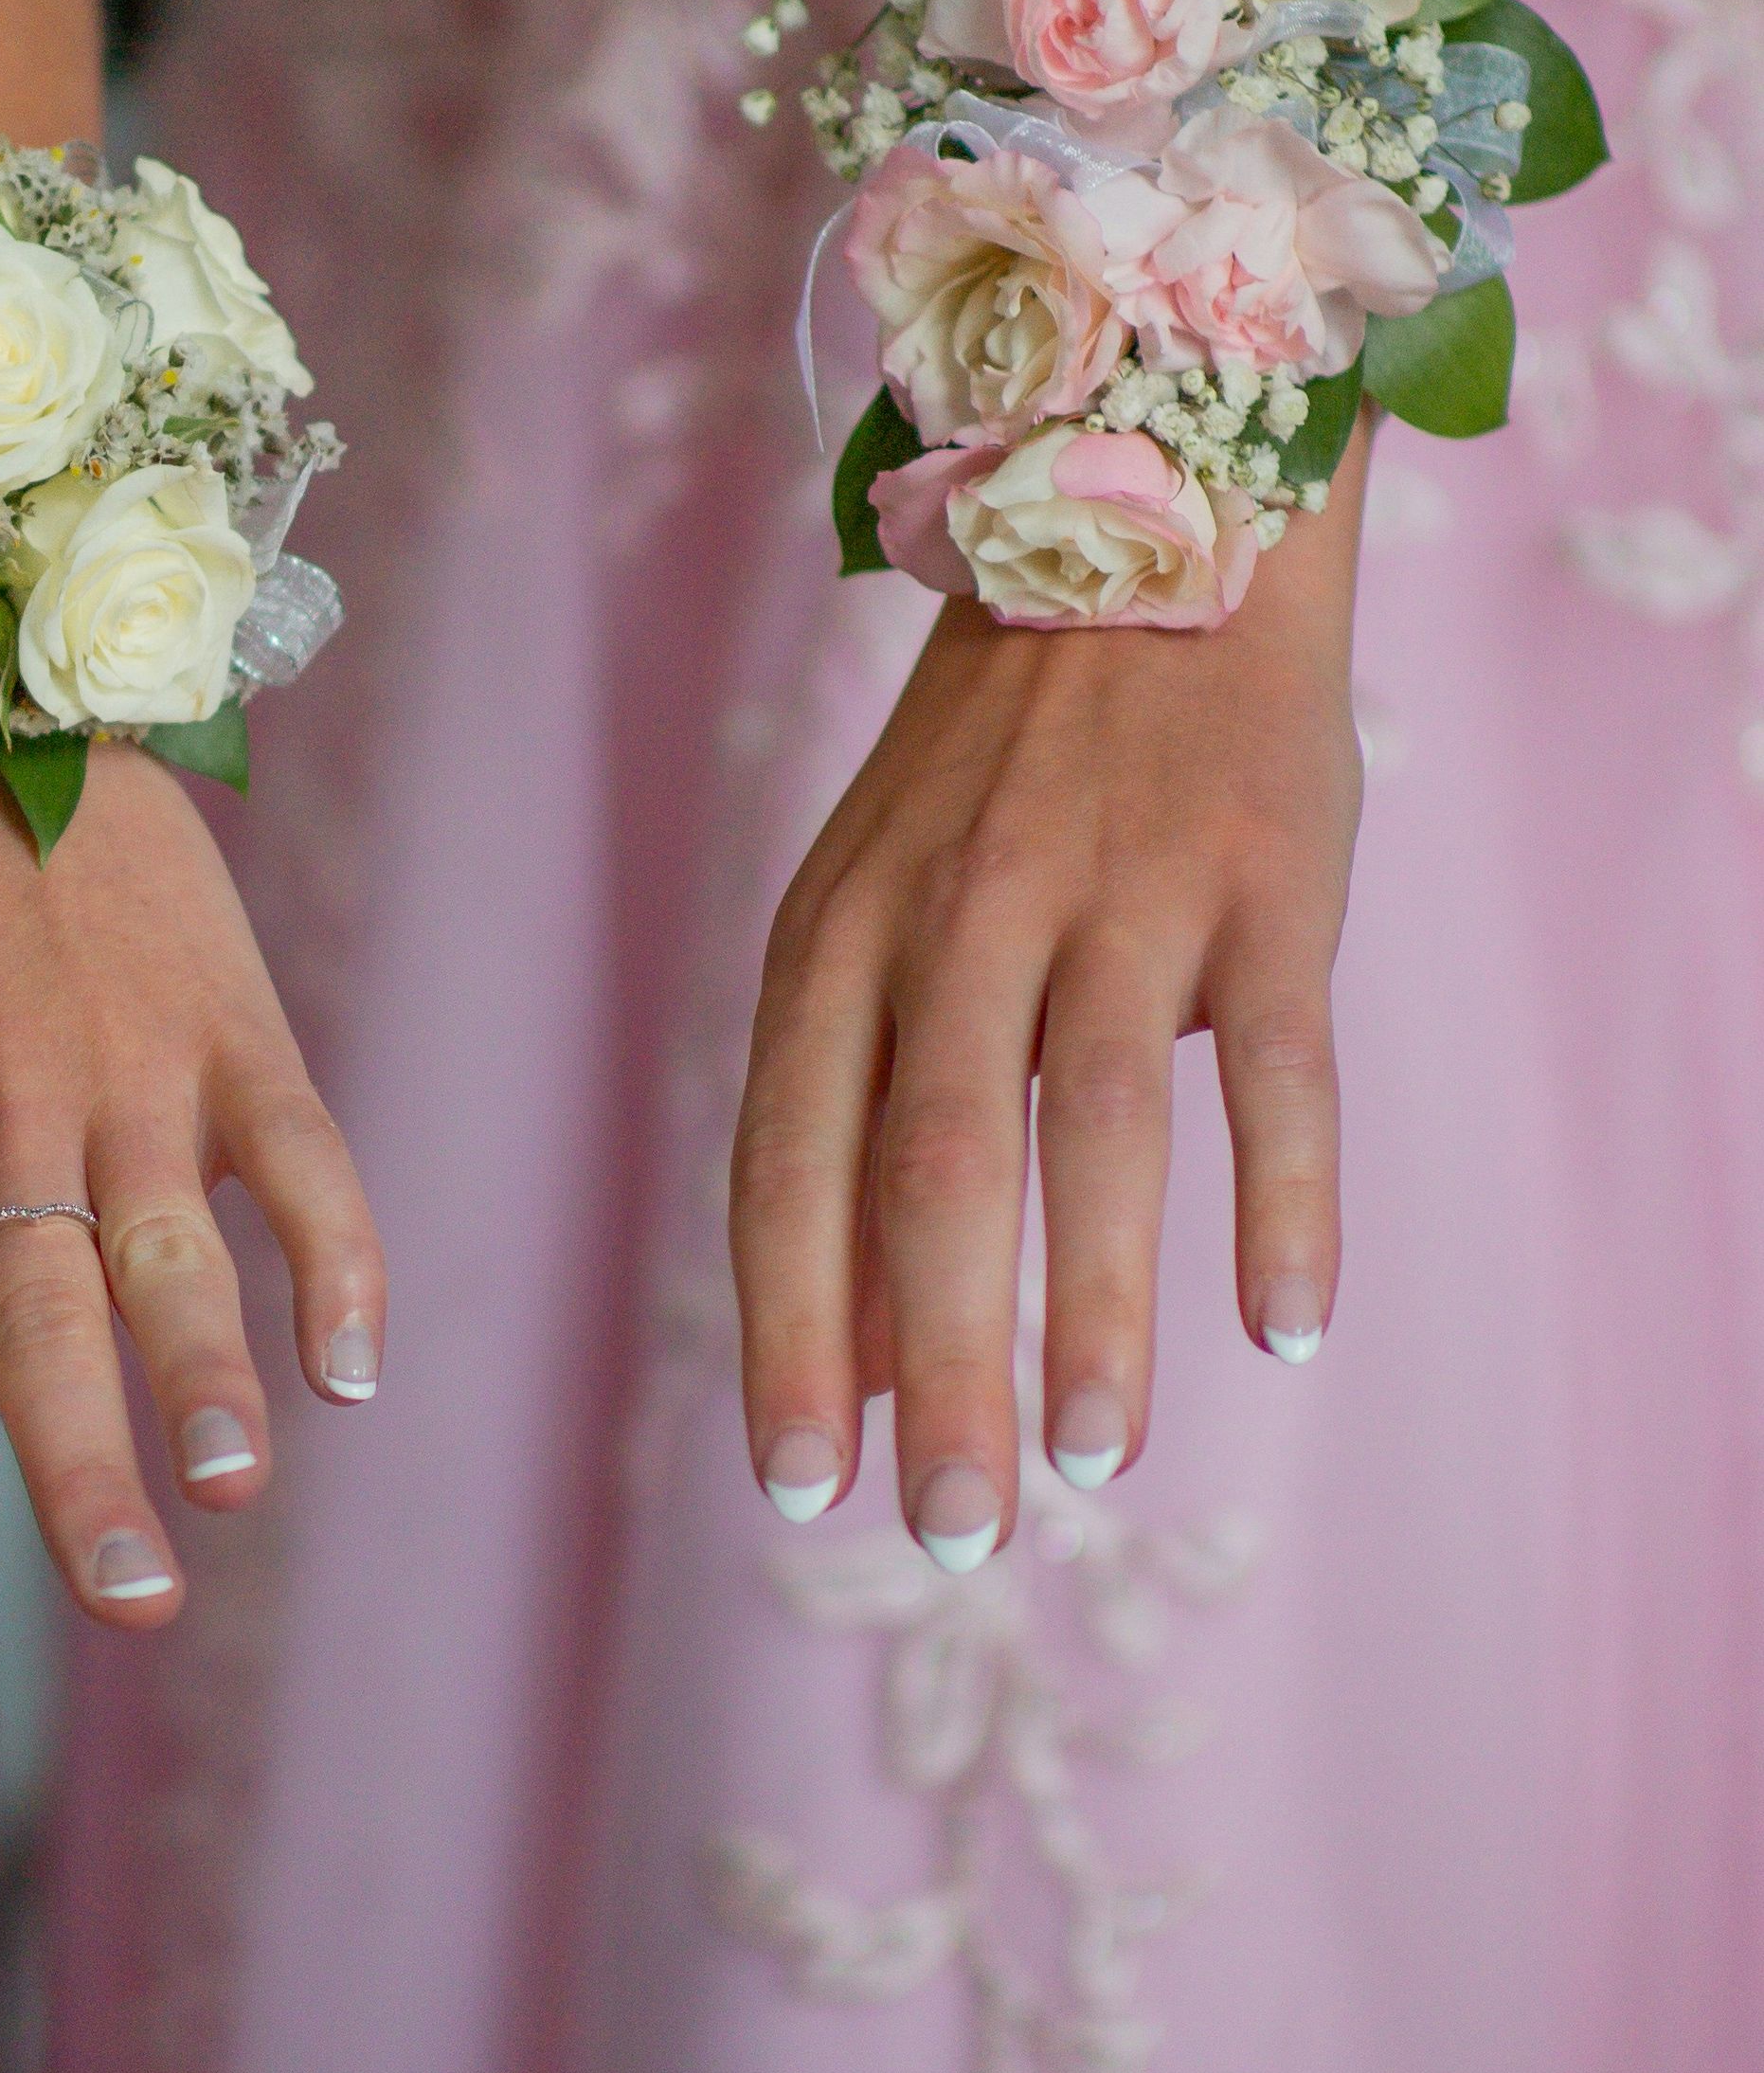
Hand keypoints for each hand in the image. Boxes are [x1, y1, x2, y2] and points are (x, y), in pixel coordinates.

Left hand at [0, 735, 381, 1630]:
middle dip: (82, 1467)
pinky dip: (332, 1256)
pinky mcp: (229, 1031)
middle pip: (39, 1320)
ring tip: (228, 1488)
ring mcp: (125, 1076)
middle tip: (127, 1604)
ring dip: (207, 1371)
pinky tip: (350, 1368)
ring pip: (173, 1247)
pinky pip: (298, 1155)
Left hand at [730, 466, 1367, 1563]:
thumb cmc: (987, 789)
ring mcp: (1111, 890)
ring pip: (1089, 1126)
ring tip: (1092, 1461)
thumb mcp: (874, 929)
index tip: (803, 1489)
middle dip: (933, 1366)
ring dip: (1092, 1308)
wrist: (1138, 537)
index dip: (791, 1332)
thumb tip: (853, 1371)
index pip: (787, 1166)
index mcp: (832, 936)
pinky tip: (1285, 1327)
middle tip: (951, 1535)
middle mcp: (953, 915)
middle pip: (925, 1171)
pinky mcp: (1262, 878)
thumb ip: (853, 1134)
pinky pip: (1272, 1060)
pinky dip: (1280, 1197)